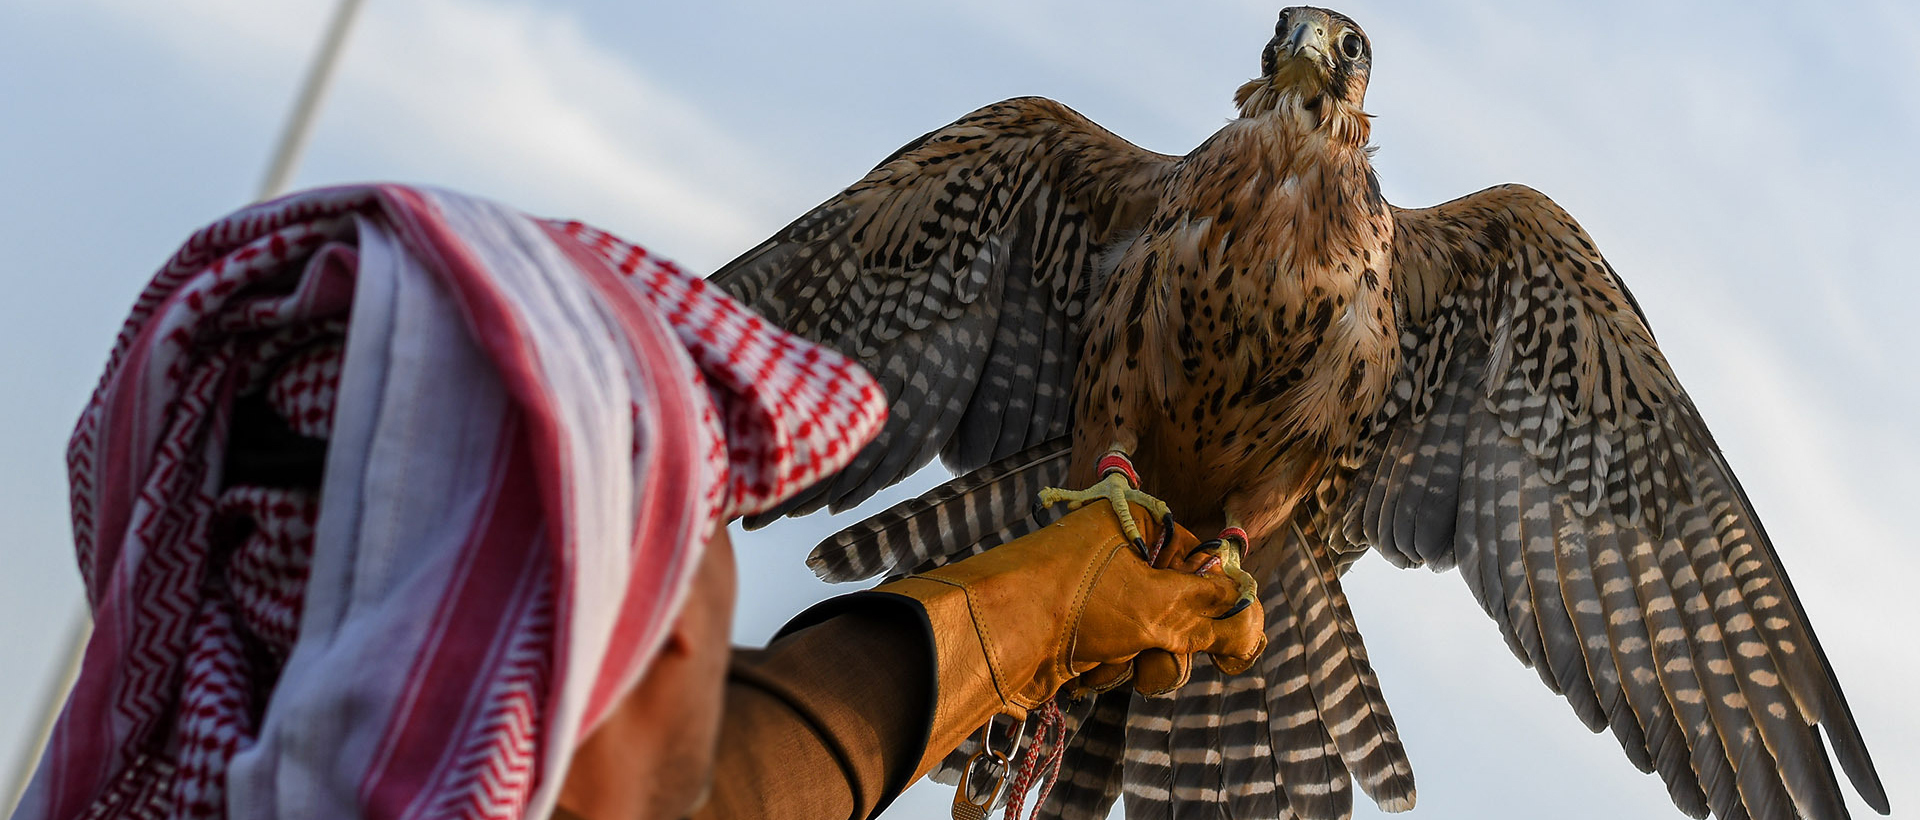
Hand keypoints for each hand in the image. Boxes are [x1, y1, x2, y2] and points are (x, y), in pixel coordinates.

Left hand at [880, 503, 1264, 715]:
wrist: (996, 639)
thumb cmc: (1076, 602)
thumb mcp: (1159, 604)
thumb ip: (1214, 614)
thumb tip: (1252, 622)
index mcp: (1135, 524)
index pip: (1201, 561)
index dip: (1219, 602)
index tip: (1235, 644)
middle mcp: (1116, 554)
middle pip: (1180, 606)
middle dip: (1176, 641)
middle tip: (1164, 651)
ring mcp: (1096, 597)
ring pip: (1153, 639)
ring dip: (1143, 661)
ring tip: (1115, 660)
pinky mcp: (1077, 635)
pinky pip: (1119, 657)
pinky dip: (1110, 669)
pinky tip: (1086, 668)